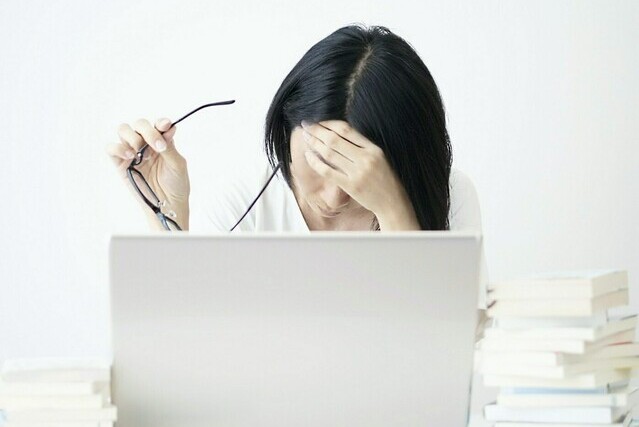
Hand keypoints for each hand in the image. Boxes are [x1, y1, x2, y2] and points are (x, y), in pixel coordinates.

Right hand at [105, 117, 190, 213]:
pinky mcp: (120, 163)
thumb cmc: (176, 184)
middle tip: (158, 146)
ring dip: (133, 137)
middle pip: (139, 124)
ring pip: (123, 130)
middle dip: (148, 131)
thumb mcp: (177, 164)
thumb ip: (169, 146)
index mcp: (161, 141)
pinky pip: (111, 148)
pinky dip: (118, 148)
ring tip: (142, 153)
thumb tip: (166, 128)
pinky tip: (130, 155)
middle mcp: (146, 144)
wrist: (167, 204)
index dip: (160, 123)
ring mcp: (132, 152)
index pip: (157, 125)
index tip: (165, 126)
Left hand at [300, 120, 414, 221]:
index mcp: (374, 148)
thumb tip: (337, 134)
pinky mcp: (350, 186)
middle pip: (335, 140)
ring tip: (306, 138)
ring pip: (329, 154)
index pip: (347, 130)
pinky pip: (328, 171)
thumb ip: (362, 146)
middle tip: (306, 125)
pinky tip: (308, 156)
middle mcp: (366, 158)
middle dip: (317, 130)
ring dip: (314, 144)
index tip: (318, 121)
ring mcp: (358, 173)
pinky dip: (315, 162)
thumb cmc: (385, 180)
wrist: (392, 203)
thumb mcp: (379, 158)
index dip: (329, 123)